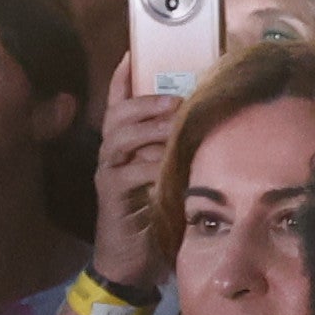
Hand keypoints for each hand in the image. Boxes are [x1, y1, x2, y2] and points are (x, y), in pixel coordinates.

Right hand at [87, 87, 187, 292]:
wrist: (130, 261)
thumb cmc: (154, 214)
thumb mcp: (167, 176)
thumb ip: (176, 149)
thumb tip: (207, 120)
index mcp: (124, 145)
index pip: (116, 104)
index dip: (120, 79)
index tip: (129, 52)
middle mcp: (110, 154)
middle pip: (118, 115)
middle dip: (147, 102)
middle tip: (177, 100)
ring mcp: (107, 173)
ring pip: (120, 138)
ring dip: (150, 128)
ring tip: (175, 122)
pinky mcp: (109, 195)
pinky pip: (129, 173)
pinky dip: (152, 166)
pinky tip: (170, 165)